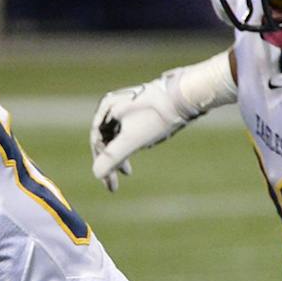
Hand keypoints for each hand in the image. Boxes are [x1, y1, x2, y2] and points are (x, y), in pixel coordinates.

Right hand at [88, 51, 235, 191]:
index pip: (97, 141)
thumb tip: (96, 174)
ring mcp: (125, 106)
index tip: (109, 183)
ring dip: (120, 155)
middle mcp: (112, 105)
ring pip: (116, 136)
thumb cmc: (158, 116)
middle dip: (111, 162)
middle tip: (114, 184)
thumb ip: (113, 157)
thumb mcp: (133, 140)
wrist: (185, 96)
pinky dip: (129, 145)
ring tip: (128, 171)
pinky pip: (126, 131)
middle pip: (105, 139)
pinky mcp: (138, 108)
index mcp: (106, 108)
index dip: (101, 164)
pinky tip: (139, 151)